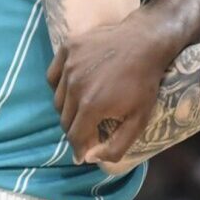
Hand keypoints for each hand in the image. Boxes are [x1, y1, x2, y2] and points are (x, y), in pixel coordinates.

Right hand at [48, 13, 172, 166]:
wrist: (146, 41)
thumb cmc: (145, 81)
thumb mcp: (140, 119)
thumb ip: (117, 145)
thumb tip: (92, 158)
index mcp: (90, 105)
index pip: (74, 136)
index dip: (80, 148)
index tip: (84, 152)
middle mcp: (74, 86)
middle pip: (64, 119)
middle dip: (75, 129)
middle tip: (87, 130)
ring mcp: (69, 65)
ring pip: (58, 98)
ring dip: (68, 108)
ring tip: (83, 108)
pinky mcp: (67, 48)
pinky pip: (54, 75)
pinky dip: (59, 85)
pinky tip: (72, 87)